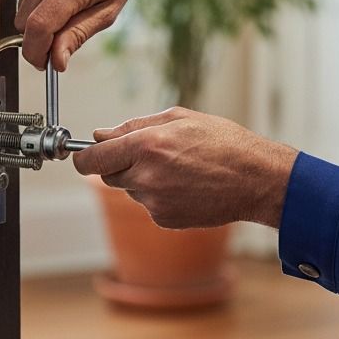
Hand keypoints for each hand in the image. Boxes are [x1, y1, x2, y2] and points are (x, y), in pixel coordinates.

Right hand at [15, 0, 167, 69]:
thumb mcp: (108, 12)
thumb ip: (78, 36)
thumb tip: (56, 61)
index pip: (39, 26)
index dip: (36, 52)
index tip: (44, 64)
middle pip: (24, 22)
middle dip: (38, 39)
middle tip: (61, 41)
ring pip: (20, 10)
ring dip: (38, 19)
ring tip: (66, 9)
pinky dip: (36, 1)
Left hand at [73, 108, 298, 229]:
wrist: (256, 179)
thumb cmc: (224, 142)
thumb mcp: (180, 118)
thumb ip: (133, 126)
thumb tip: (99, 135)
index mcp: (146, 145)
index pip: (90, 159)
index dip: (81, 157)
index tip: (83, 155)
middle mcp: (146, 176)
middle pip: (107, 175)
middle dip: (119, 165)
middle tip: (150, 155)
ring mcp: (155, 202)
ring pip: (130, 190)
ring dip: (143, 179)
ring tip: (180, 169)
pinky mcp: (165, 220)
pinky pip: (149, 205)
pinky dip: (160, 196)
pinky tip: (187, 186)